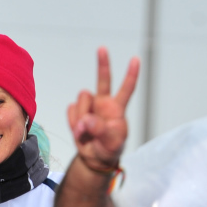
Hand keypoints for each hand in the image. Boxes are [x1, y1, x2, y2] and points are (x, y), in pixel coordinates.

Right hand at [67, 48, 139, 172]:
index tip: (136, 59)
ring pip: (82, 98)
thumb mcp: (111, 143)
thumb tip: (86, 119)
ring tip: (85, 131)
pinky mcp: (76, 113)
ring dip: (81, 114)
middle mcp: (103, 103)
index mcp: (117, 109)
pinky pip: (71, 111)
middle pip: (103, 80)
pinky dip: (73, 122)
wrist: (94, 158)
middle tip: (102, 48)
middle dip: (103, 63)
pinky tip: (79, 131)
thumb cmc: (109, 149)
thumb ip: (100, 130)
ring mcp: (89, 107)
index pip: (126, 89)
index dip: (131, 74)